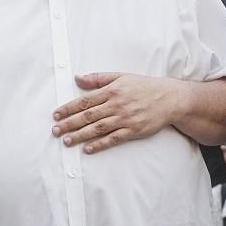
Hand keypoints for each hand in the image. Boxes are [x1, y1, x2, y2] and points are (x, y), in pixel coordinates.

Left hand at [52, 72, 181, 152]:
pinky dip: (100, 144)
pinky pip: (113, 139)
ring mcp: (125, 119)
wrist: (170, 98)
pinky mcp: (134, 131)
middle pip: (88, 116)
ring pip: (98, 128)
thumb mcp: (121, 76)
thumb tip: (77, 78)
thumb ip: (98, 78)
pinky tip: (88, 149)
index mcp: (112, 90)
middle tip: (55, 131)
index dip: (68, 108)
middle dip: (69, 124)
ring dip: (80, 136)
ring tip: (67, 141)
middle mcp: (116, 105)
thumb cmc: (144, 86)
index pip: (84, 100)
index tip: (56, 115)